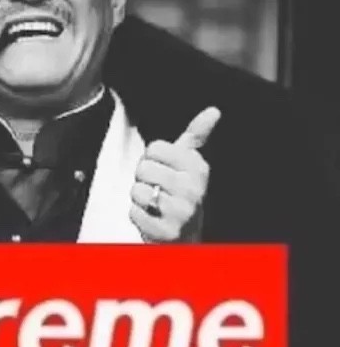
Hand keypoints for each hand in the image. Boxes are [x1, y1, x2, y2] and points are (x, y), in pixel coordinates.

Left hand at [130, 107, 220, 242]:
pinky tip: (152, 218)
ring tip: (156, 204)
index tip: (164, 170)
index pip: (154, 148)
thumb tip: (213, 111)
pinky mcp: (165, 231)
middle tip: (159, 189)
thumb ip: (196, 137)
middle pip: (143, 168)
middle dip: (144, 179)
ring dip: (140, 199)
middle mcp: (193, 189)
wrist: (186, 235)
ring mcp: (181, 212)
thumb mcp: (191, 164)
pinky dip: (138, 215)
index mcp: (198, 167)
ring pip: (137, 190)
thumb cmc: (182, 194)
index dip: (152, 159)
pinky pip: (133, 212)